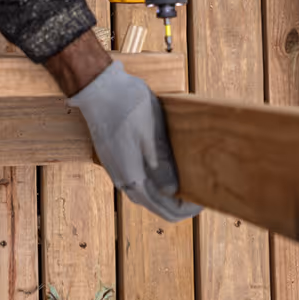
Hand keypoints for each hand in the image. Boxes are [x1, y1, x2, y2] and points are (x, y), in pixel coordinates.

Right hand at [67, 61, 199, 221]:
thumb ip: (162, 165)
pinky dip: (150, 184)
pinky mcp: (113, 157)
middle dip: (172, 206)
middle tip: (194, 199)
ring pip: (140, 192)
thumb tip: (172, 191)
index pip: (160, 207)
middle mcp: (121, 178)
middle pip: (150, 203)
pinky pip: (133, 180)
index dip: (182, 210)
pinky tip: (160, 175)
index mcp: (132, 176)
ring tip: (181, 190)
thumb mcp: (152, 135)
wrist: (98, 89)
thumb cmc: (128, 107)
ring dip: (160, 196)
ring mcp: (114, 168)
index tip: (200, 204)